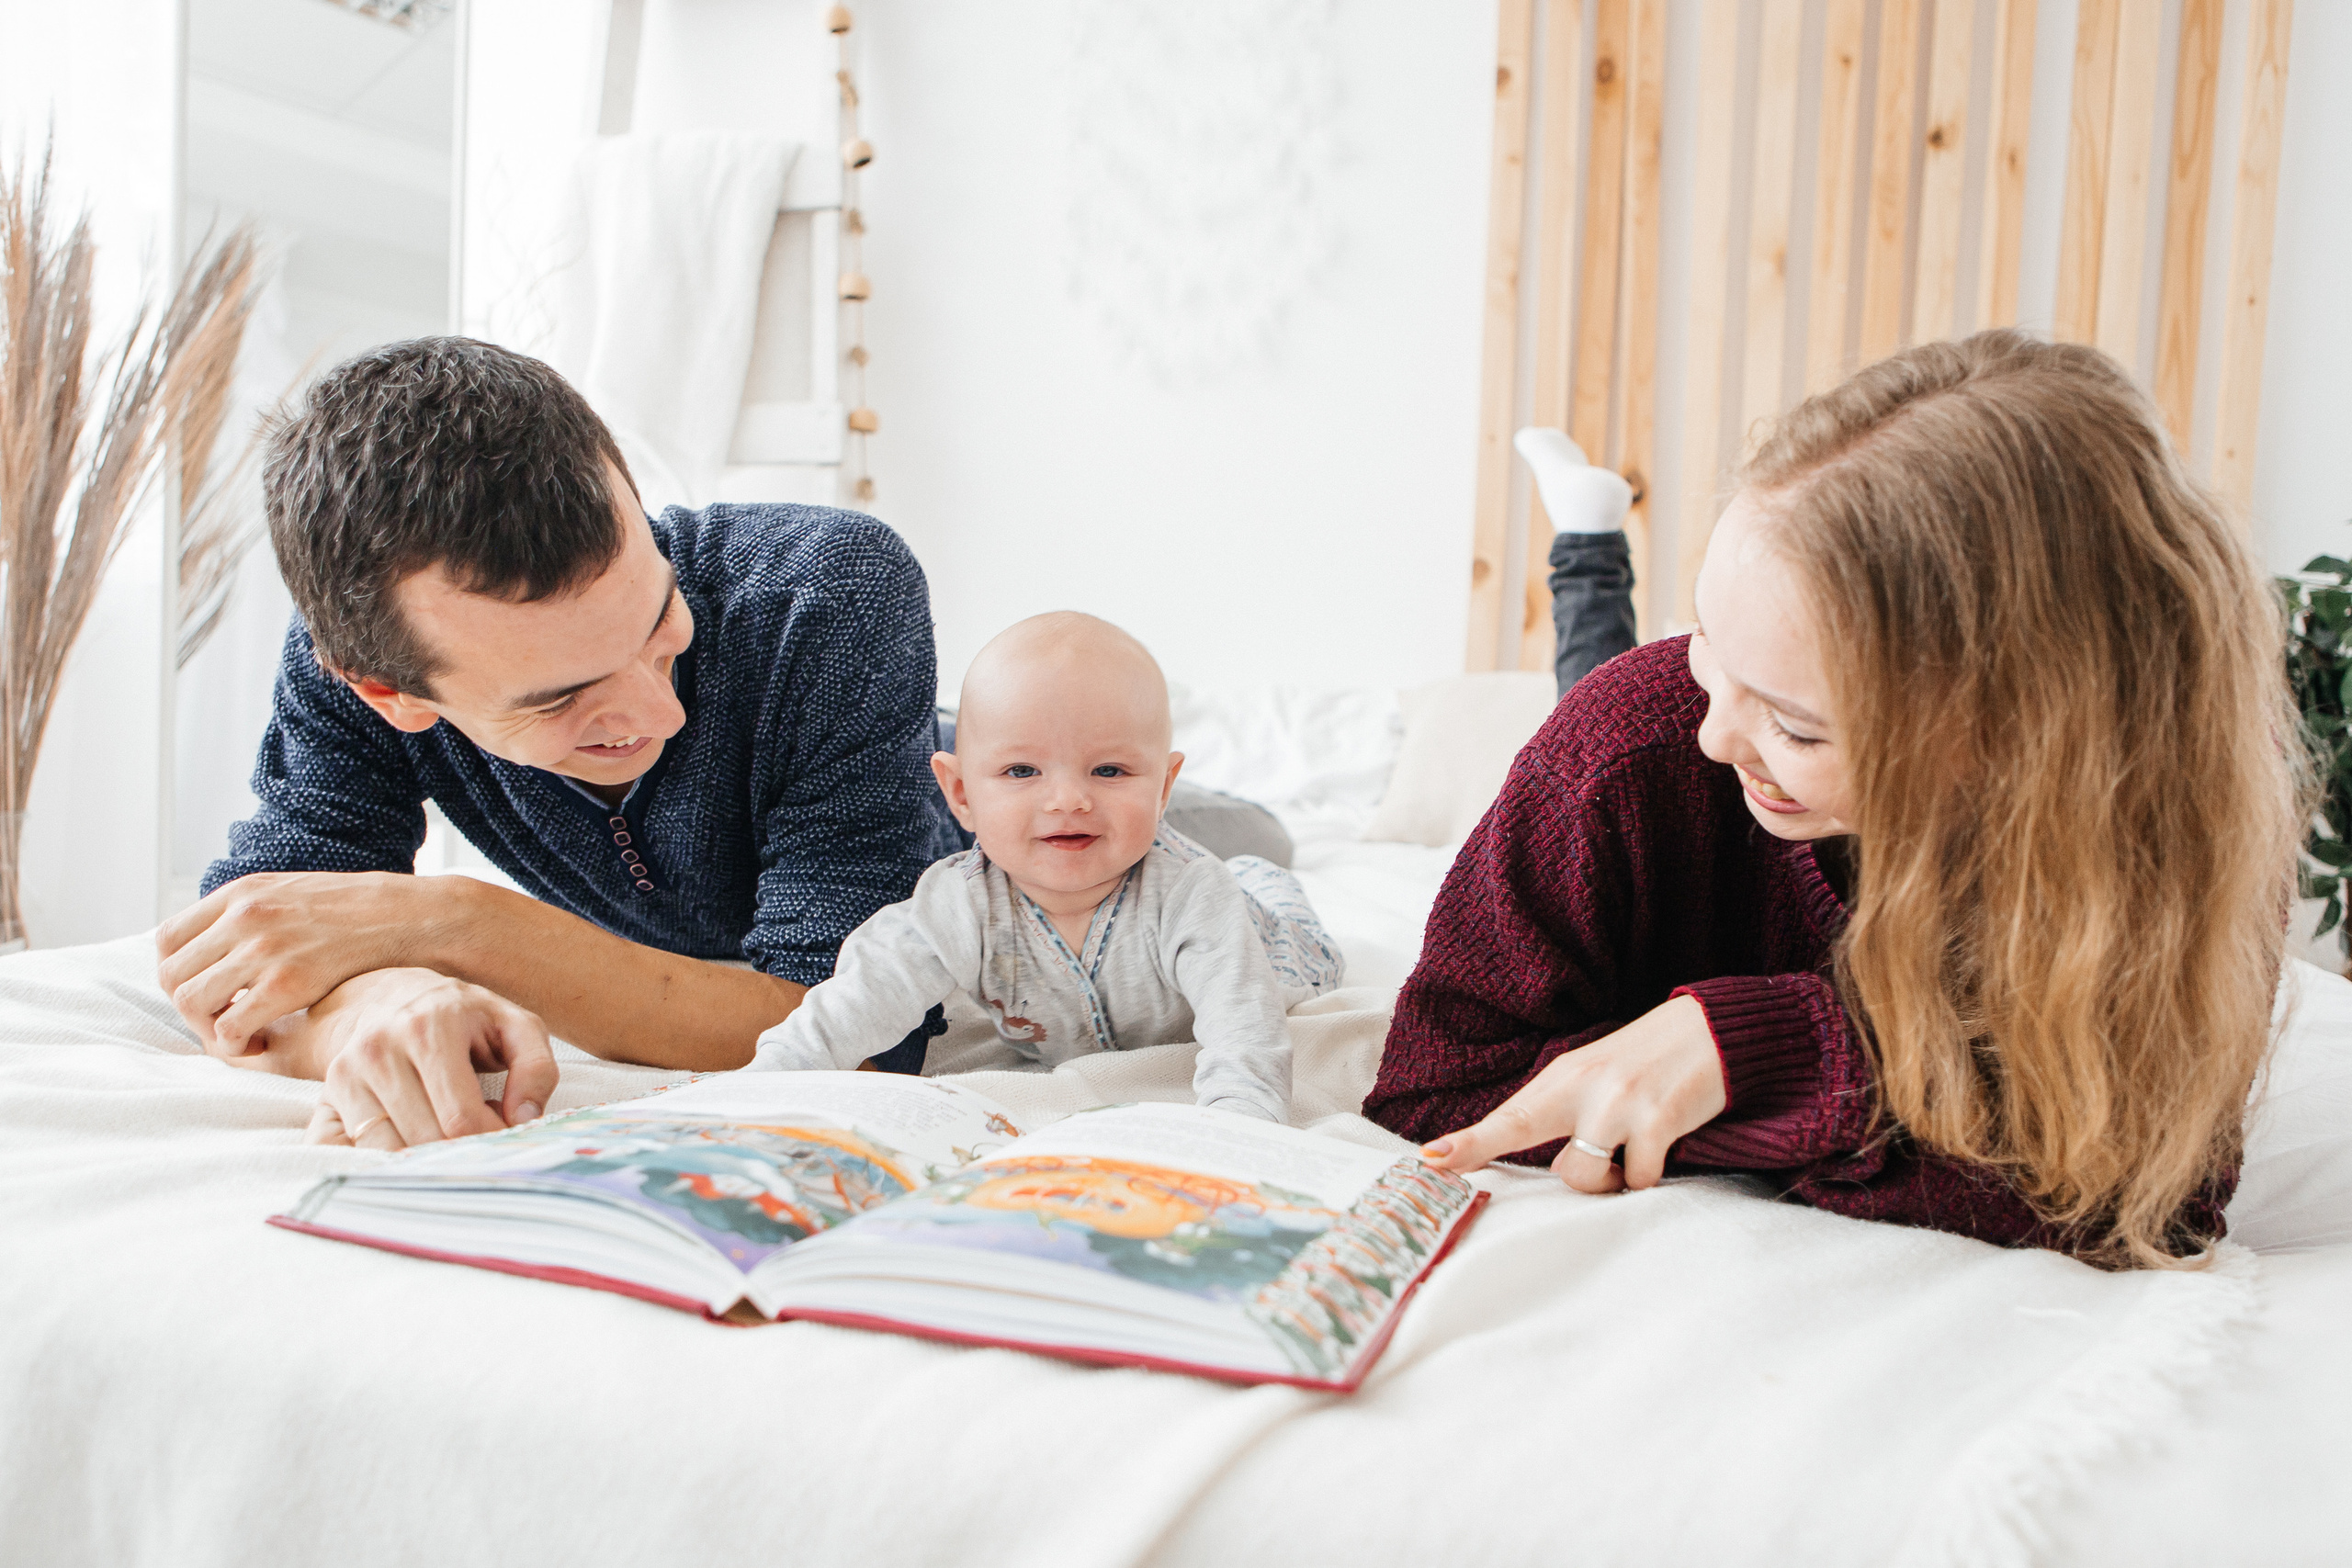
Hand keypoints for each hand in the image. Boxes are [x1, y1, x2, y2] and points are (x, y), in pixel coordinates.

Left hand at [157, 871, 459, 1053]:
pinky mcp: (288, 982)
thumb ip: (253, 914)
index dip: (178, 975)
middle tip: (223, 1023)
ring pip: (192, 1003)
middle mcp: (244, 915)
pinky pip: (229, 1027)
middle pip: (172, 975)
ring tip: (243, 1036)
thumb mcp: (294, 894)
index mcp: (242, 893)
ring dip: (209, 1031)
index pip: (167, 940)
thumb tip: (219, 950)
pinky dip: (235, 1046)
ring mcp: (264, 947)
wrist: (412, 917)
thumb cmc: (361, 913)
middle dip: (191, 1010)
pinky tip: (262, 1044)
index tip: (208, 993)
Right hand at [284, 969, 558, 1150]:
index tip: (503, 1135)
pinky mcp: (327, 1097)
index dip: (489, 1140)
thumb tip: (525, 1119)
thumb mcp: (514, 1026)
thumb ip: (536, 1068)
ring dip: (423, 1158)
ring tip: (445, 1134)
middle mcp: (379, 1049)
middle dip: (460, 1149)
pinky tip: (405, 1148)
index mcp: (429, 1028)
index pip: (459, 1118)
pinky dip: (379, 1163)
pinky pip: (347, 1152)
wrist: (393, 997)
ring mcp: (346, 1075)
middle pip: (424, 1140)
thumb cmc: (465, 1018)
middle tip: (476, 1133)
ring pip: (387, 1152)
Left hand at [1419, 994, 1726, 1192]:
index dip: (1469, 1143)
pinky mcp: (1660, 1121)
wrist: (1710, 1029)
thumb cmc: (1644, 1061)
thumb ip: (1560, 1113)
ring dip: (1609, 1180)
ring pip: (1588, 1178)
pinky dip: (1648, 1176)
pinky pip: (1640, 1179)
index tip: (1431, 1159)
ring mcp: (1619, 1105)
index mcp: (1560, 1079)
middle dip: (1557, 1173)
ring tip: (1628, 1153)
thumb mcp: (1592, 1075)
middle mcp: (1583, 1089)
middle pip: (1546, 1157)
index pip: (1508, 1117)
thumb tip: (1539, 1163)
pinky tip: (1660, 1146)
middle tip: (1574, 1160)